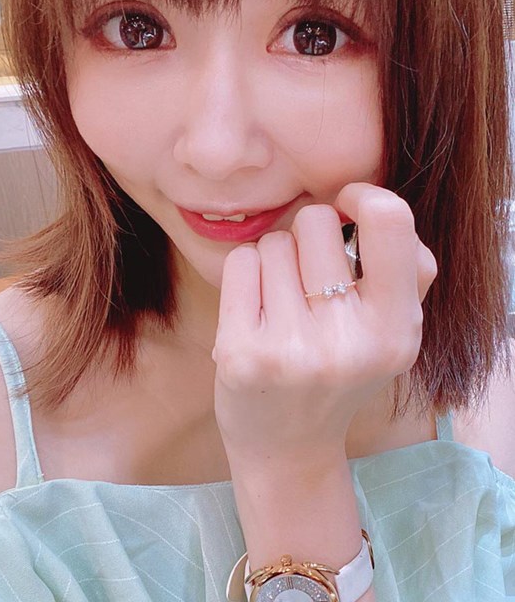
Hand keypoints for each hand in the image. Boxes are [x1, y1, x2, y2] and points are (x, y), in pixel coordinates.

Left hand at [212, 182, 436, 469]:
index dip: (364, 196)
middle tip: (308, 279)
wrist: (288, 449)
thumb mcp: (392, 333)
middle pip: (315, 222)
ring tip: (282, 305)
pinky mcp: (242, 354)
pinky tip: (255, 311)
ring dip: (274, 260)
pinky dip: (245, 276)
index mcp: (397, 330)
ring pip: (273, 242)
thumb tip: (372, 204)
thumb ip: (406, 270)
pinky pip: (240, 263)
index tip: (347, 205)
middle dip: (308, 236)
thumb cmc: (340, 374)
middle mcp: (348, 342)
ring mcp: (292, 350)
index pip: (390, 222)